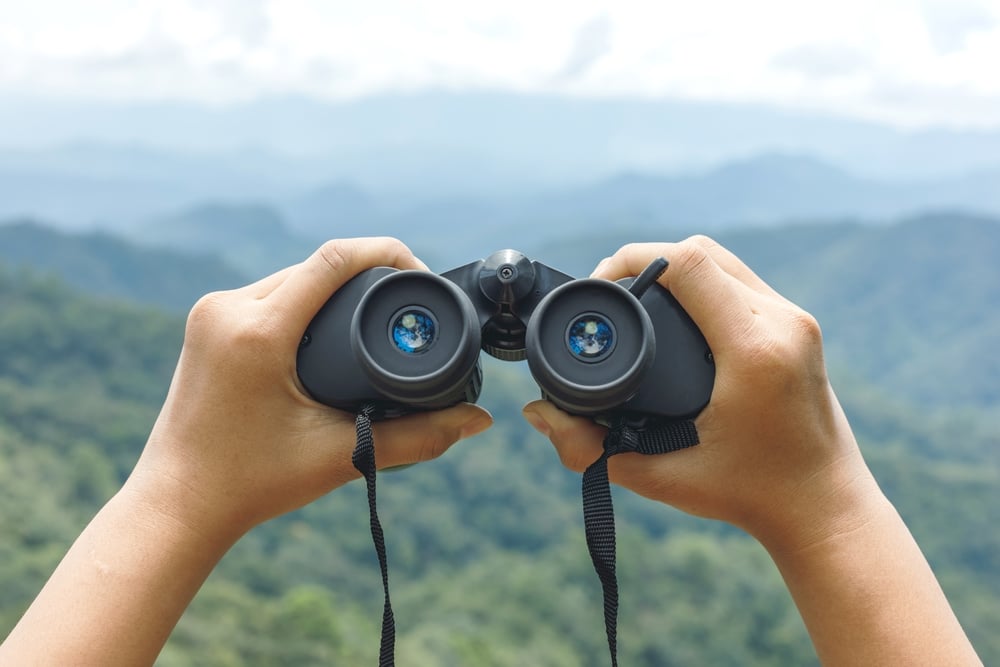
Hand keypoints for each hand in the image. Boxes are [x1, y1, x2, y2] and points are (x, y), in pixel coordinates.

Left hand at [129, 237, 492, 540]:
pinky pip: (267, 291)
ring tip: (375, 313)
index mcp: (257, 332)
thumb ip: (417, 438)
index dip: (387, 252)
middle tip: (407, 303)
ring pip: (290, 275)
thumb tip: (476, 421)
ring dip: (333, 285)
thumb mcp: (341, 455)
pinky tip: (330, 322)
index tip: (422, 271)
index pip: (333, 259)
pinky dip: (304, 299)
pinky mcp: (206, 322)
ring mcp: (211, 313)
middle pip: (314, 265)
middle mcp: (227, 309)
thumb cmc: (252, 484)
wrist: (178, 504)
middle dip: (366, 273)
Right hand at [522, 235, 877, 549]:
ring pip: (724, 260)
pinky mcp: (799, 326)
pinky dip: (702, 283)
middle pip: (703, 250)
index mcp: (753, 349)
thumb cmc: (748, 495)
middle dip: (645, 260)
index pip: (688, 262)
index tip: (598, 285)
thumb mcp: (661, 477)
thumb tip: (538, 413)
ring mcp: (796, 320)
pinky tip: (676, 312)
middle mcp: (782, 322)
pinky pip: (742, 281)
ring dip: (676, 268)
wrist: (823, 507)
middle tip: (608, 294)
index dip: (631, 259)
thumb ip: (590, 450)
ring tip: (635, 299)